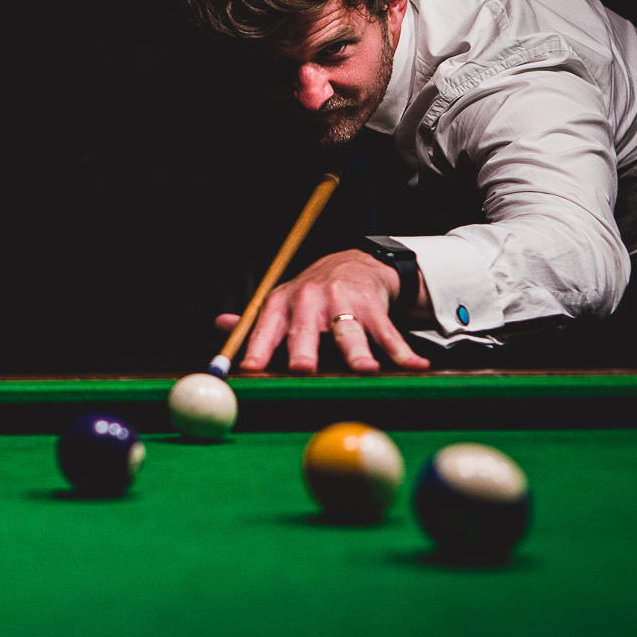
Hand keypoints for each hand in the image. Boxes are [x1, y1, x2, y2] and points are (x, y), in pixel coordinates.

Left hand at [213, 249, 431, 374]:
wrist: (352, 265)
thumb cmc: (309, 298)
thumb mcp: (280, 305)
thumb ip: (254, 325)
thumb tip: (220, 327)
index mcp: (280, 304)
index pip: (264, 330)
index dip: (256, 350)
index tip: (250, 371)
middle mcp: (309, 302)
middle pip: (305, 331)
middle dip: (303, 350)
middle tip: (304, 369)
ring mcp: (342, 303)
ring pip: (349, 332)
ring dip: (358, 352)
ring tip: (366, 370)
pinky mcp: (373, 308)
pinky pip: (388, 334)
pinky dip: (403, 352)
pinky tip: (416, 366)